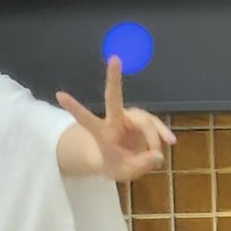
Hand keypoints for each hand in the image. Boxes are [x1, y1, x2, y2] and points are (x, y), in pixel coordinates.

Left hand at [57, 57, 174, 183]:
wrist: (122, 160)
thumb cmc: (114, 164)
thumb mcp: (124, 172)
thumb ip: (140, 165)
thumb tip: (157, 155)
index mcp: (101, 131)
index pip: (85, 118)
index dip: (74, 107)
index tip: (59, 94)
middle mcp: (115, 119)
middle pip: (114, 97)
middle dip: (114, 77)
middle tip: (114, 58)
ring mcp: (130, 117)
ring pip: (145, 121)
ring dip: (153, 139)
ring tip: (155, 157)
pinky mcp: (144, 120)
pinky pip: (156, 124)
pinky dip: (162, 133)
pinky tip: (171, 142)